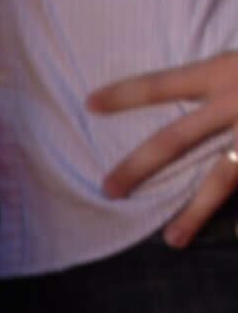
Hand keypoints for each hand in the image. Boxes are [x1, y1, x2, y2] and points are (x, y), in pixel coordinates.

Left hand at [91, 48, 237, 246]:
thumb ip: (228, 82)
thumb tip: (205, 111)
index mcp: (231, 70)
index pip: (167, 82)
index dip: (127, 93)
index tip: (88, 104)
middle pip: (176, 139)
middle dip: (138, 166)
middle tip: (107, 189)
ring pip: (223, 177)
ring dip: (194, 212)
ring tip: (172, 241)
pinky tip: (233, 238)